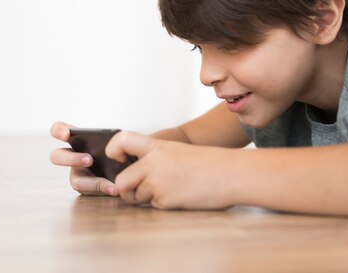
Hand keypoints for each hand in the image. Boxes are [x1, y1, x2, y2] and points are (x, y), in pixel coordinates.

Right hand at [49, 121, 118, 196]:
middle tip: (89, 160)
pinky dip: (103, 189)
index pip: (60, 130)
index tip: (65, 134)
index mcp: (78, 139)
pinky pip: (89, 192)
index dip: (58, 131)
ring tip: (109, 183)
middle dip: (71, 158)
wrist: (130, 169)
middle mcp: (73, 156)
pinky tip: (115, 189)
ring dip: (91, 181)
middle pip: (56, 156)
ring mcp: (78, 173)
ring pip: (74, 180)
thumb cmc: (122, 150)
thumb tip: (118, 140)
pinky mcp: (86, 188)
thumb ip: (114, 140)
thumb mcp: (119, 142)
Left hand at [106, 131, 234, 209]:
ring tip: (171, 190)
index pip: (122, 140)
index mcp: (158, 146)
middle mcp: (153, 162)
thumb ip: (157, 158)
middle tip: (138, 192)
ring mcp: (158, 182)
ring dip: (148, 198)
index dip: (114, 150)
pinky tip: (182, 196)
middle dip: (127, 191)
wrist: (233, 174)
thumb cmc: (211, 163)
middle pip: (121, 181)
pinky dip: (165, 204)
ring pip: (136, 197)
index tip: (119, 159)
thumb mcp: (179, 151)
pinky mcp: (165, 199)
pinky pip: (154, 206)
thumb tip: (137, 173)